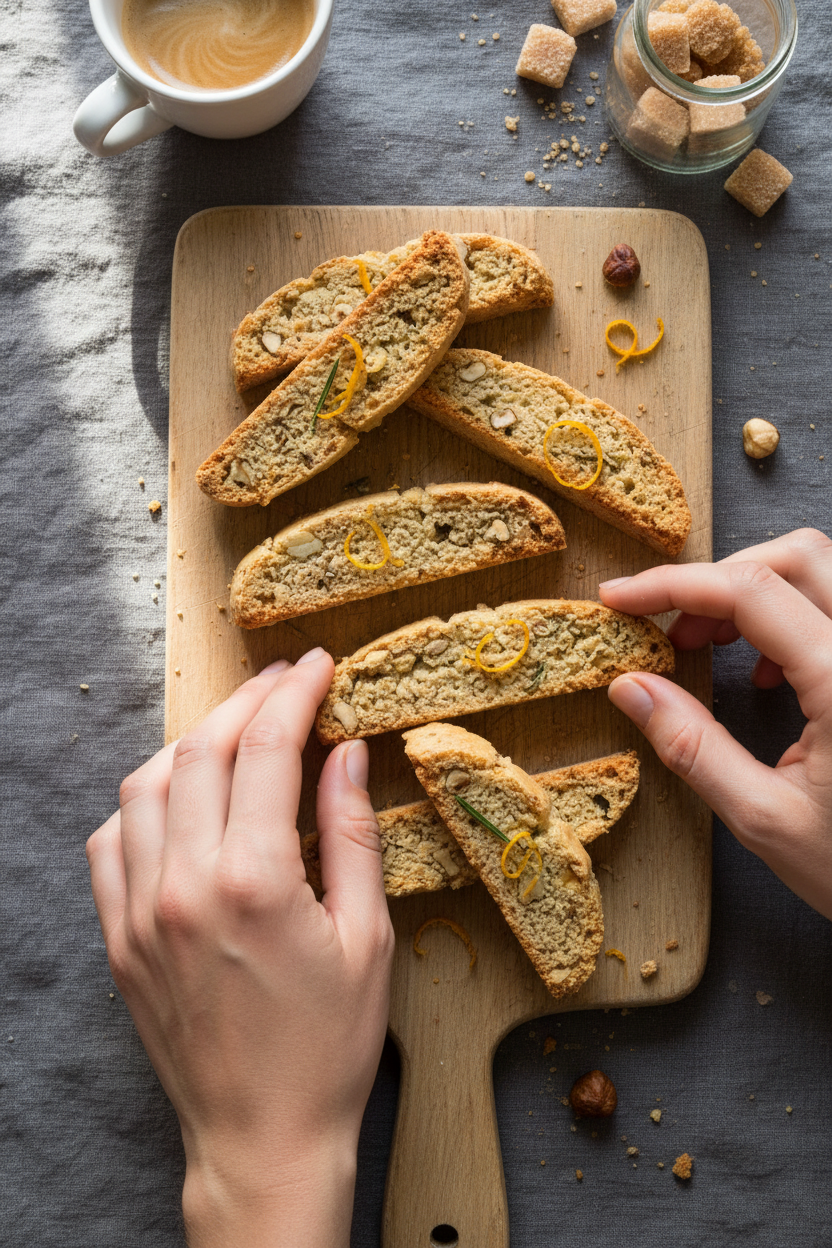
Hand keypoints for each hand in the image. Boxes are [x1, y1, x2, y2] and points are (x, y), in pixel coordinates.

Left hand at [85, 649, 393, 1247]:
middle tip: (283, 683)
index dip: (293, 694)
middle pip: (203, 750)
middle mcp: (183, 885)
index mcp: (254, 881)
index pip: (266, 749)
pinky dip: (144, 802)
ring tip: (237, 735)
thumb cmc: (328, 1046)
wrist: (262, 1136)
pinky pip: (111, 840)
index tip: (315, 667)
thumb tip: (348, 752)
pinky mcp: (117, 937)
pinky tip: (182, 800)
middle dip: (246, 702)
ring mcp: (139, 911)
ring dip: (193, 743)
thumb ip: (351, 834)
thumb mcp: (367, 938)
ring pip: (147, 785)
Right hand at [599, 529, 831, 920]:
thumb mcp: (765, 819)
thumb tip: (632, 687)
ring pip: (824, 573)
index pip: (750, 591)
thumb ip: (692, 745)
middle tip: (673, 632)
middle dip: (720, 580)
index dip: (673, 586)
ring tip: (713, 647)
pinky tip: (770, 672)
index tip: (620, 598)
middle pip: (796, 557)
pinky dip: (793, 618)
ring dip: (758, 593)